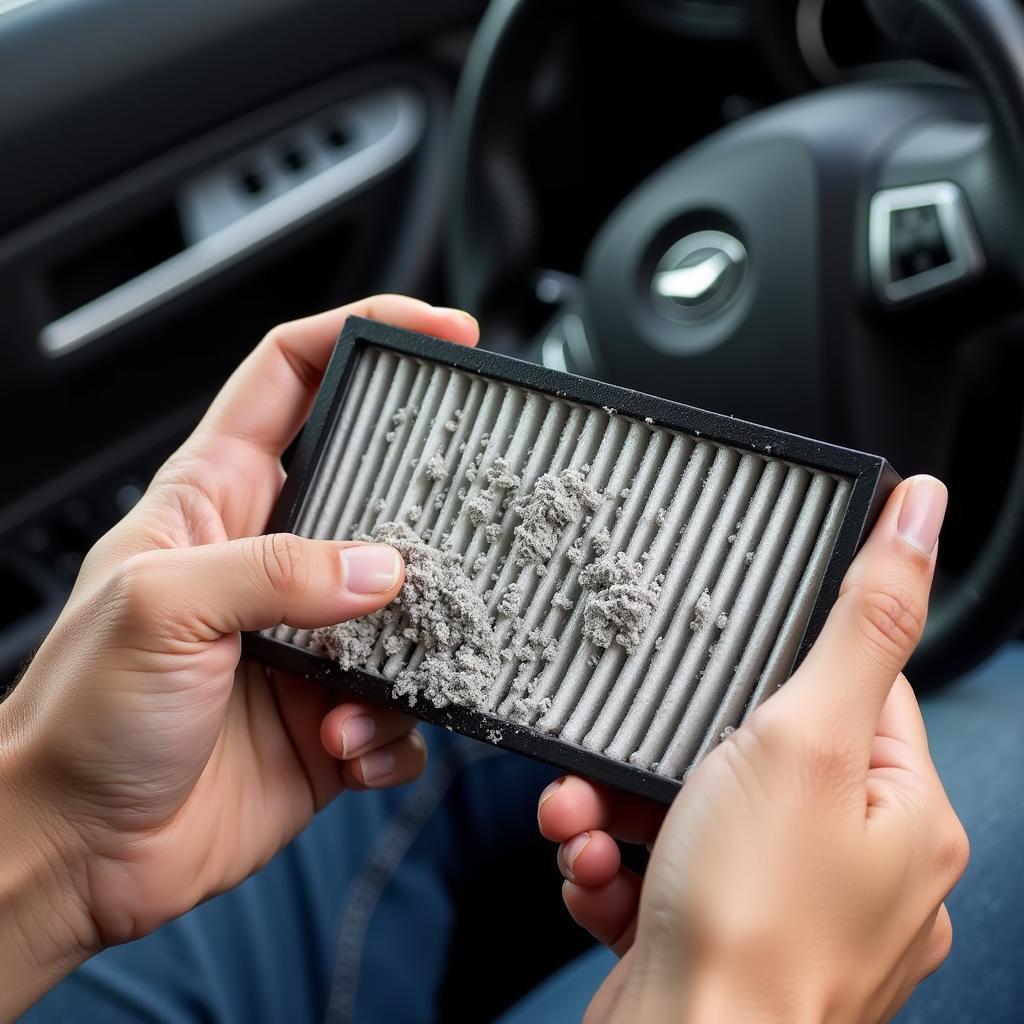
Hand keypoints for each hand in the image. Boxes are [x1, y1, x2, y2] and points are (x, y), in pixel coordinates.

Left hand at [0, 296, 477, 1017]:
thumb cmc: (80, 718)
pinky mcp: (333, 710)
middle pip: (377, 487)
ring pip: (408, 605)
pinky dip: (394, 729)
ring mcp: (310, 636)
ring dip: (411, 645)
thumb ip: (277, 572)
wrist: (77, 851)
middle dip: (429, 497)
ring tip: (365, 684)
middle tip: (471, 510)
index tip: (440, 332)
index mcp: (216, 500)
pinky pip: (402, 704)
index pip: (293, 376)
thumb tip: (380, 567)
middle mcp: (272, 561)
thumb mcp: (160, 609)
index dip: (365, 334)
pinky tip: (350, 745)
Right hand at [538, 475, 967, 1022]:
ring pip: (691, 815)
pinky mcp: (715, 940)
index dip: (780, 665)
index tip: (724, 656)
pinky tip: (594, 879)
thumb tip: (923, 513)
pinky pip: (662, 874)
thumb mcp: (807, 737)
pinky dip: (616, 868)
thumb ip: (862, 622)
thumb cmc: (754, 921)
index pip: (856, 691)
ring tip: (578, 821)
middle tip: (618, 752)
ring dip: (619, 808)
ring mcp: (781, 910)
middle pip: (752, 754)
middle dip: (665, 750)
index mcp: (901, 814)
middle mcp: (852, 867)